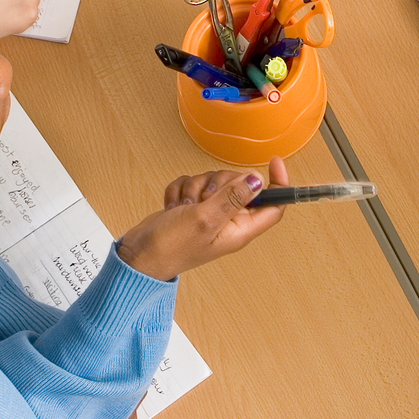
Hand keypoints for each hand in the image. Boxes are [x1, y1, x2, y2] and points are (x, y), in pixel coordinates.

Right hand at [115, 156, 289, 280]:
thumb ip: (232, 197)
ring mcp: (210, 212)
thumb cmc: (171, 247)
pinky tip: (174, 205)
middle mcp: (228, 220)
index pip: (273, 205)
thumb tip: (258, 180)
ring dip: (196, 186)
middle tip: (204, 198)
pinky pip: (193, 182)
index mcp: (240, 229)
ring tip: (185, 205)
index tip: (274, 162)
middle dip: (219, 182)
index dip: (278, 183)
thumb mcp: (205, 219)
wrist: (139, 256)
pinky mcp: (192, 206)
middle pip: (240, 184)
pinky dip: (181, 189)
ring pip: (214, 180)